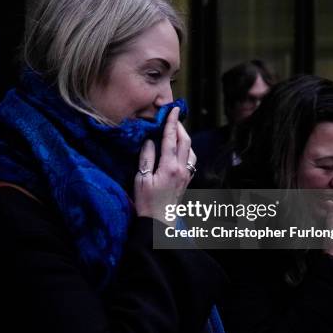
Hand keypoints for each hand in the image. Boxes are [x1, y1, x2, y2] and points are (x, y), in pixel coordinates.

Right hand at [134, 107, 196, 222]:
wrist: (159, 223)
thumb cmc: (147, 202)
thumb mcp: (140, 179)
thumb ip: (146, 158)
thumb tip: (150, 140)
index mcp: (169, 167)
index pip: (171, 139)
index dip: (171, 122)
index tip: (173, 109)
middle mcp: (181, 169)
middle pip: (185, 141)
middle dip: (180, 126)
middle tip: (174, 116)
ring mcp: (186, 175)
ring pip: (191, 150)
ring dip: (185, 138)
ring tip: (176, 131)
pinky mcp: (187, 181)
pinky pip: (191, 160)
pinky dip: (187, 149)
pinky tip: (181, 149)